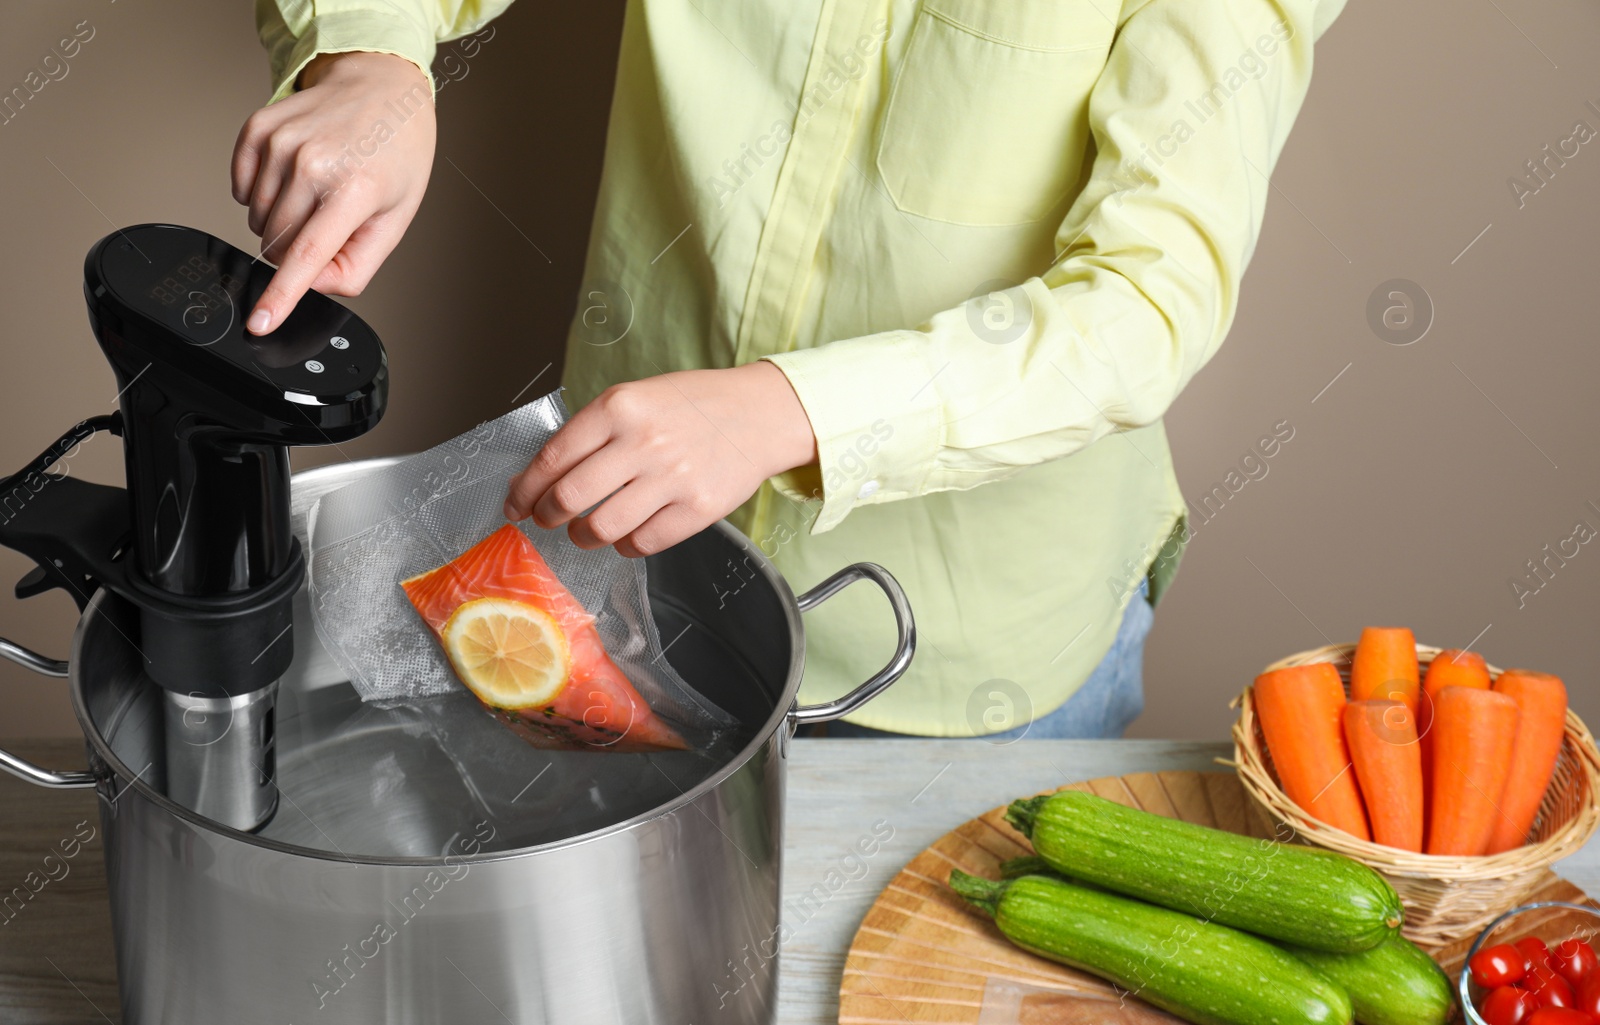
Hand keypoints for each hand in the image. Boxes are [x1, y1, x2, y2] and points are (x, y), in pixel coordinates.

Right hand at [231, 51, 436, 333]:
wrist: (380, 86)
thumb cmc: (397, 152)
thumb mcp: (397, 216)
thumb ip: (358, 263)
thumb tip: (315, 285)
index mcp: (353, 190)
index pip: (308, 255)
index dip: (282, 296)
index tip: (259, 323)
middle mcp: (312, 164)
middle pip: (278, 243)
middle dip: (299, 248)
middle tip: (332, 219)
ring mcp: (281, 144)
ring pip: (258, 220)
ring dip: (281, 221)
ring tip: (318, 193)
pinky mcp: (258, 129)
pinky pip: (241, 189)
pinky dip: (262, 195)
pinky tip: (293, 178)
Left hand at [504, 362, 818, 556]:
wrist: (761, 413)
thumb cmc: (694, 405)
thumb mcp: (637, 397)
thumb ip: (592, 431)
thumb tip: (538, 476)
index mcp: (620, 406)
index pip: (553, 457)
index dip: (525, 488)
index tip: (515, 504)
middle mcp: (643, 441)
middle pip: (569, 497)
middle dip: (547, 515)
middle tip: (546, 519)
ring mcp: (673, 478)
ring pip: (601, 527)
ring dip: (583, 536)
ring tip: (585, 531)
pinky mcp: (698, 509)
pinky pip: (642, 542)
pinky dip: (624, 545)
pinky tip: (626, 534)